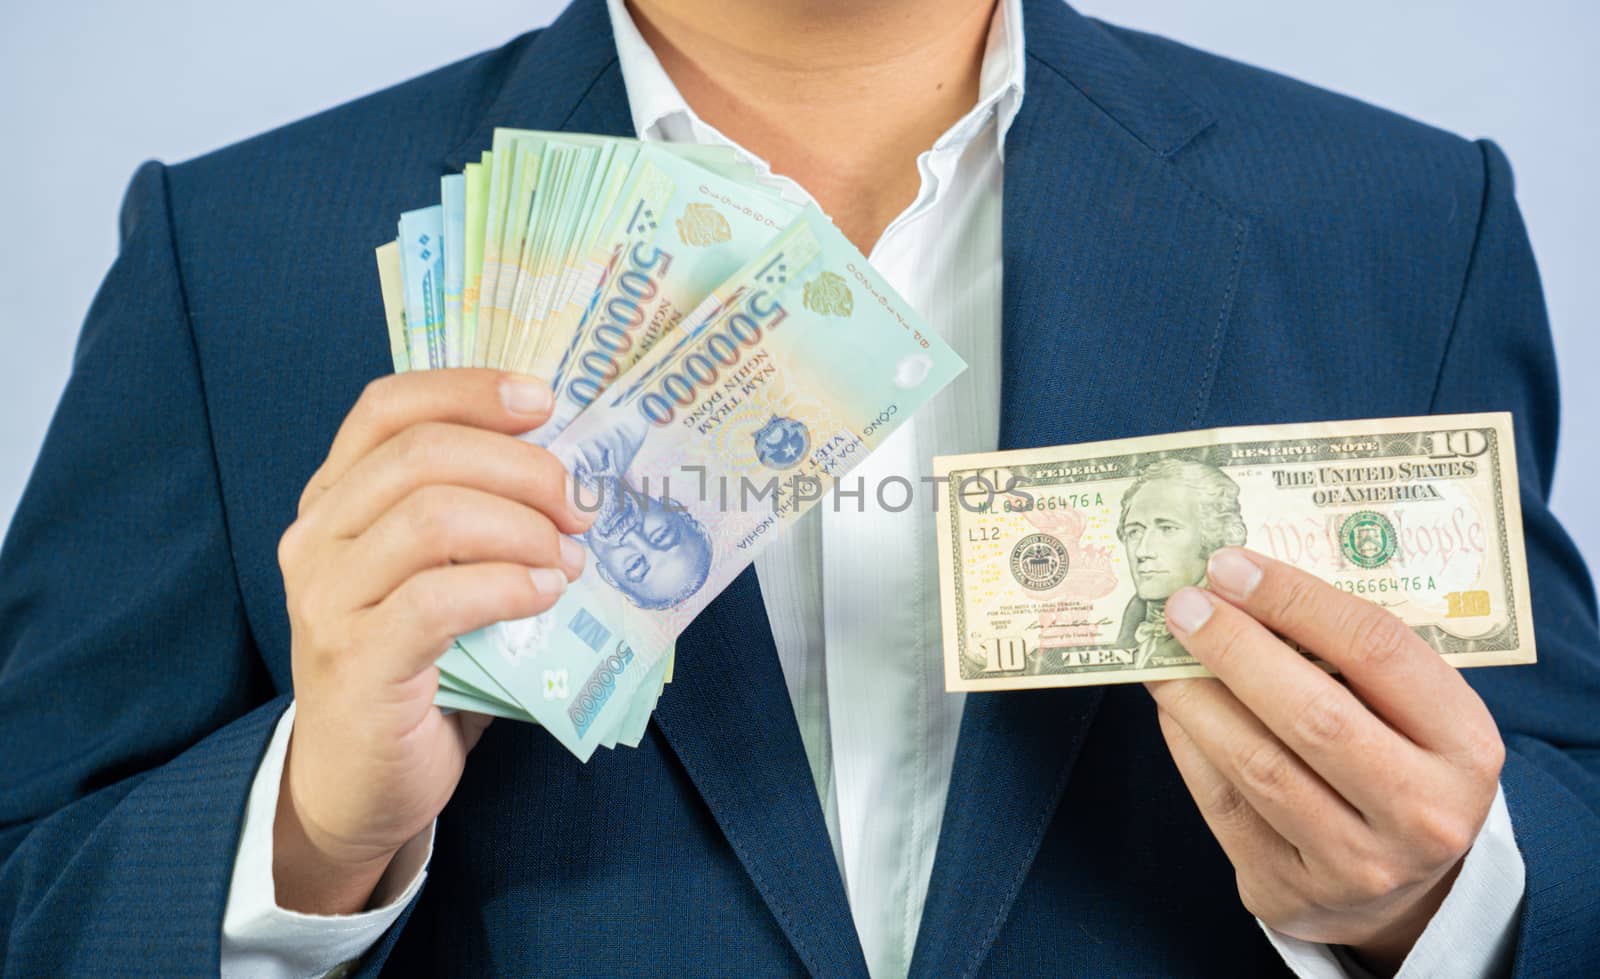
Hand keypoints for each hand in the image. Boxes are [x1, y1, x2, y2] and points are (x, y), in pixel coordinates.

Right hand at [273, 369, 592, 914]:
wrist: (360, 783)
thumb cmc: (419, 669)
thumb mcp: (438, 575)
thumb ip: (475, 517)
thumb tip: (574, 476)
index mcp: (336, 498)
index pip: (387, 407)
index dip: (469, 391)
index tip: (544, 402)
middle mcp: (318, 536)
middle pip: (423, 453)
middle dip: (521, 468)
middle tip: (580, 506)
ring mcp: (328, 598)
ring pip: (433, 517)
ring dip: (522, 530)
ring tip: (568, 561)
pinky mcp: (354, 659)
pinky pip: (439, 598)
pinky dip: (506, 586)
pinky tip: (544, 596)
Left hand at [1145, 547, 1504, 972]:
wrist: (1403, 892)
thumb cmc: (1398, 765)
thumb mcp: (1415, 714)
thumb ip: (1353, 657)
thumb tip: (1242, 584)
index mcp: (1464, 747)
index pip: (1379, 651)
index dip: (1296, 599)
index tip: (1230, 565)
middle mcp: (1421, 813)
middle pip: (1314, 714)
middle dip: (1236, 648)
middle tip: (1183, 604)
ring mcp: (1357, 864)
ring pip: (1257, 766)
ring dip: (1195, 698)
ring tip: (1160, 653)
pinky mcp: (1291, 891)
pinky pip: (1222, 806)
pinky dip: (1187, 745)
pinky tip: (1170, 706)